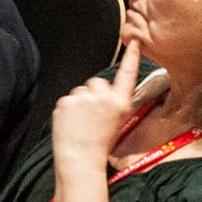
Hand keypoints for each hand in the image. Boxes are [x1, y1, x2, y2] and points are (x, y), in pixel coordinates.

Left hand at [51, 40, 142, 172]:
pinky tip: (72, 123)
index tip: (135, 43)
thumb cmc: (100, 145)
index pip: (127, 75)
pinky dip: (68, 108)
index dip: (132, 57)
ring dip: (80, 101)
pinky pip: (68, 99)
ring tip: (82, 122)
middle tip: (93, 115)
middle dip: (94, 93)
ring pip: (81, 90)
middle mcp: (103, 97)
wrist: (80, 158)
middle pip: (97, 82)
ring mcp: (83, 97)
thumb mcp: (118, 123)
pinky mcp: (66, 101)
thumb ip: (113, 103)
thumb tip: (104, 90)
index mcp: (120, 103)